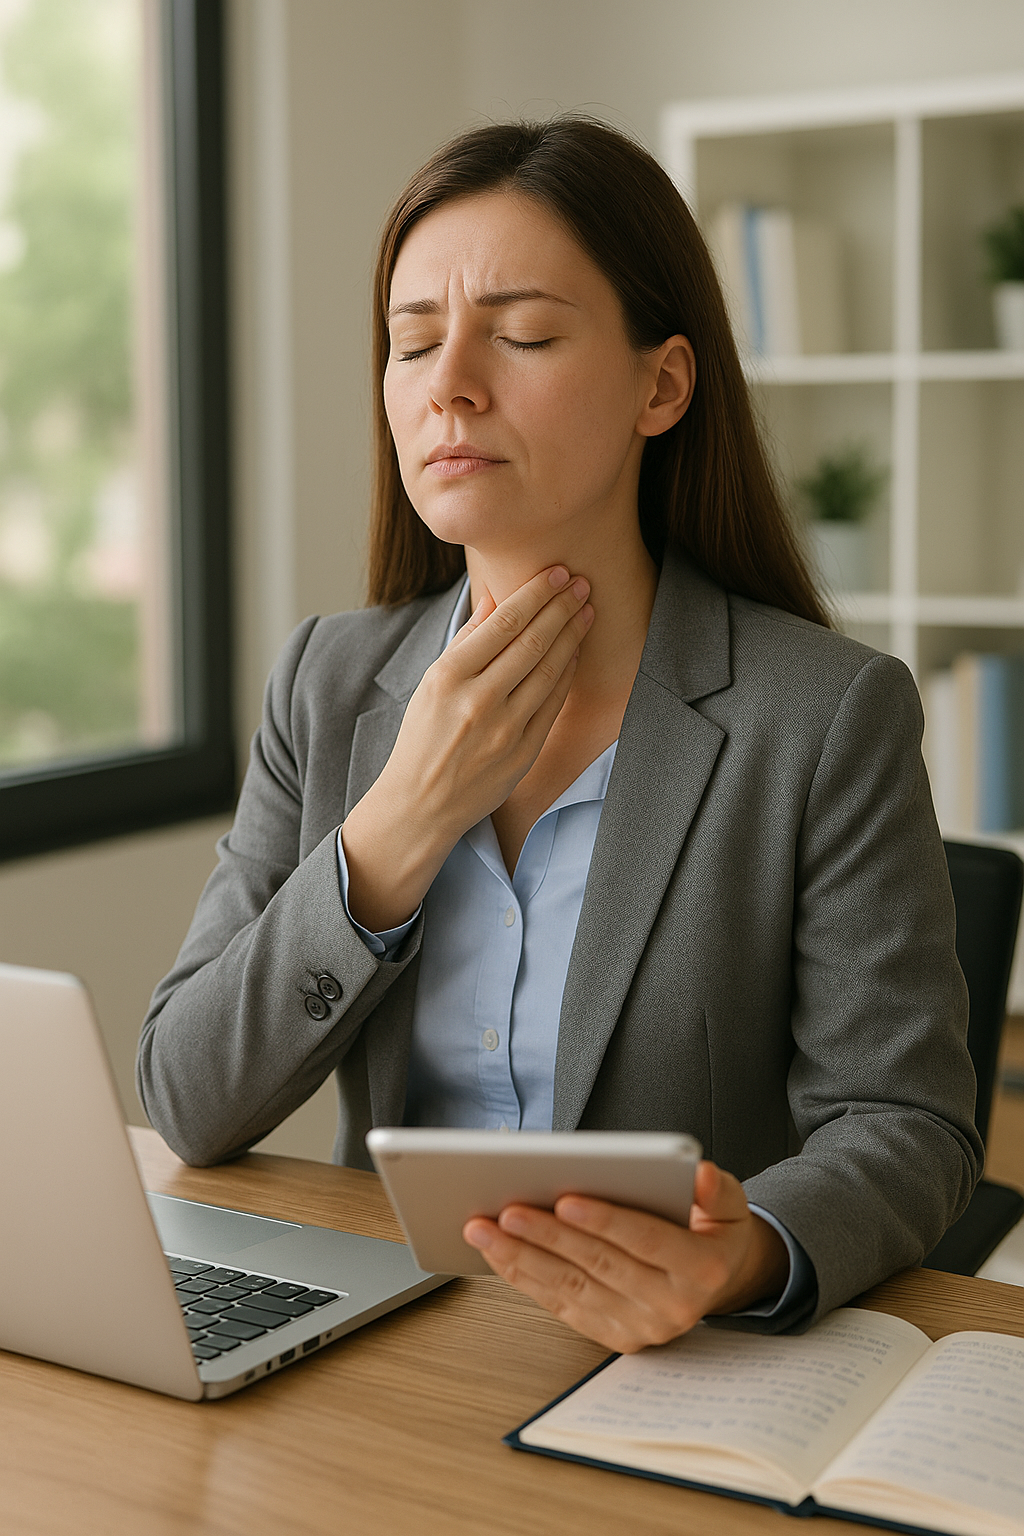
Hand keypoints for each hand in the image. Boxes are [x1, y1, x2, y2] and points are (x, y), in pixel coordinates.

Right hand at [341, 565, 593, 930]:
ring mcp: (504, 729)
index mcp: (447, 677)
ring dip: (573, 634)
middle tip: (581, 582)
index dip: (536, 593)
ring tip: (586, 609)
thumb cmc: (423, 738)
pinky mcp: (523, 752)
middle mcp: (478, 700)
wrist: (421, 804)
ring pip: (549, 669)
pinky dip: (567, 672)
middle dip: (562, 606)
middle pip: (532, 641)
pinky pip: (553, 703)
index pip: (503, 623)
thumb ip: (466, 642)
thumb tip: (496, 600)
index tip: (557, 573)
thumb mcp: (430, 684)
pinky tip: (576, 650)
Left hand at [462, 1160, 789, 1352]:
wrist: (719, 1282)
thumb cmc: (714, 1232)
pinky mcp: (614, 1336)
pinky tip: (499, 1254)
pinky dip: (526, 1279)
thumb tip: (697, 1176)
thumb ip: (716, 1189)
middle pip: (600, 1265)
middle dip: (548, 1236)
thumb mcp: (730, 1205)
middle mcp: (672, 1306)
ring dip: (523, 1259)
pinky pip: (562, 1306)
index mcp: (701, 1269)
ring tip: (485, 1230)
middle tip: (507, 1210)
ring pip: (572, 1287)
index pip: (648, 1241)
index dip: (606, 1220)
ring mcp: (641, 1327)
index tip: (565, 1199)